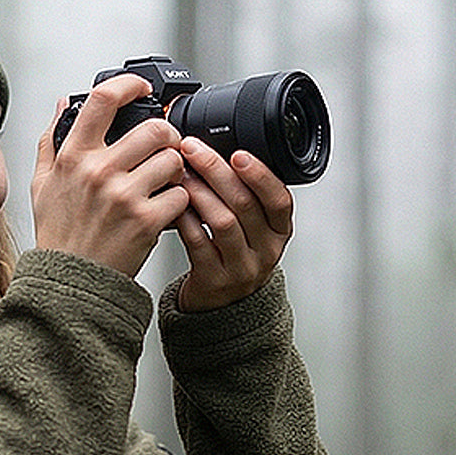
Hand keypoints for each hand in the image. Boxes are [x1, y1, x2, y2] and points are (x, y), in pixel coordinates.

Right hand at [31, 74, 189, 278]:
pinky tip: (164, 209)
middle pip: (156, 128)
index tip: (142, 89)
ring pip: (173, 160)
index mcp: (74, 157)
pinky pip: (181, 194)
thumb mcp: (41, 185)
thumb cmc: (58, 235)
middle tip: (164, 149)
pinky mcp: (147, 221)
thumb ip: (51, 141)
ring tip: (164, 183)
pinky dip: (180, 201)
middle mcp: (99, 172)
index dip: (130, 84)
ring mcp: (125, 196)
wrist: (69, 282)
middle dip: (167, 137)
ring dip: (176, 169)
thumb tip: (62, 104)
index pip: (103, 100)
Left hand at [174, 137, 293, 311]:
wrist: (220, 305)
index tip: (239, 152)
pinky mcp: (215, 280)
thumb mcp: (250, 228)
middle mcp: (266, 250)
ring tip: (180, 174)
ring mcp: (242, 268)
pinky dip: (185, 220)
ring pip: (223, 223)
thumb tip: (215, 150)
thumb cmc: (230, 255)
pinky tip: (175, 205)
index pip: (280, 200)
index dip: (260, 175)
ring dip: (199, 193)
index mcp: (279, 231)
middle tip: (193, 149)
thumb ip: (243, 196)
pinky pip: (199, 244)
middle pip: (246, 204)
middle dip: (217, 171)